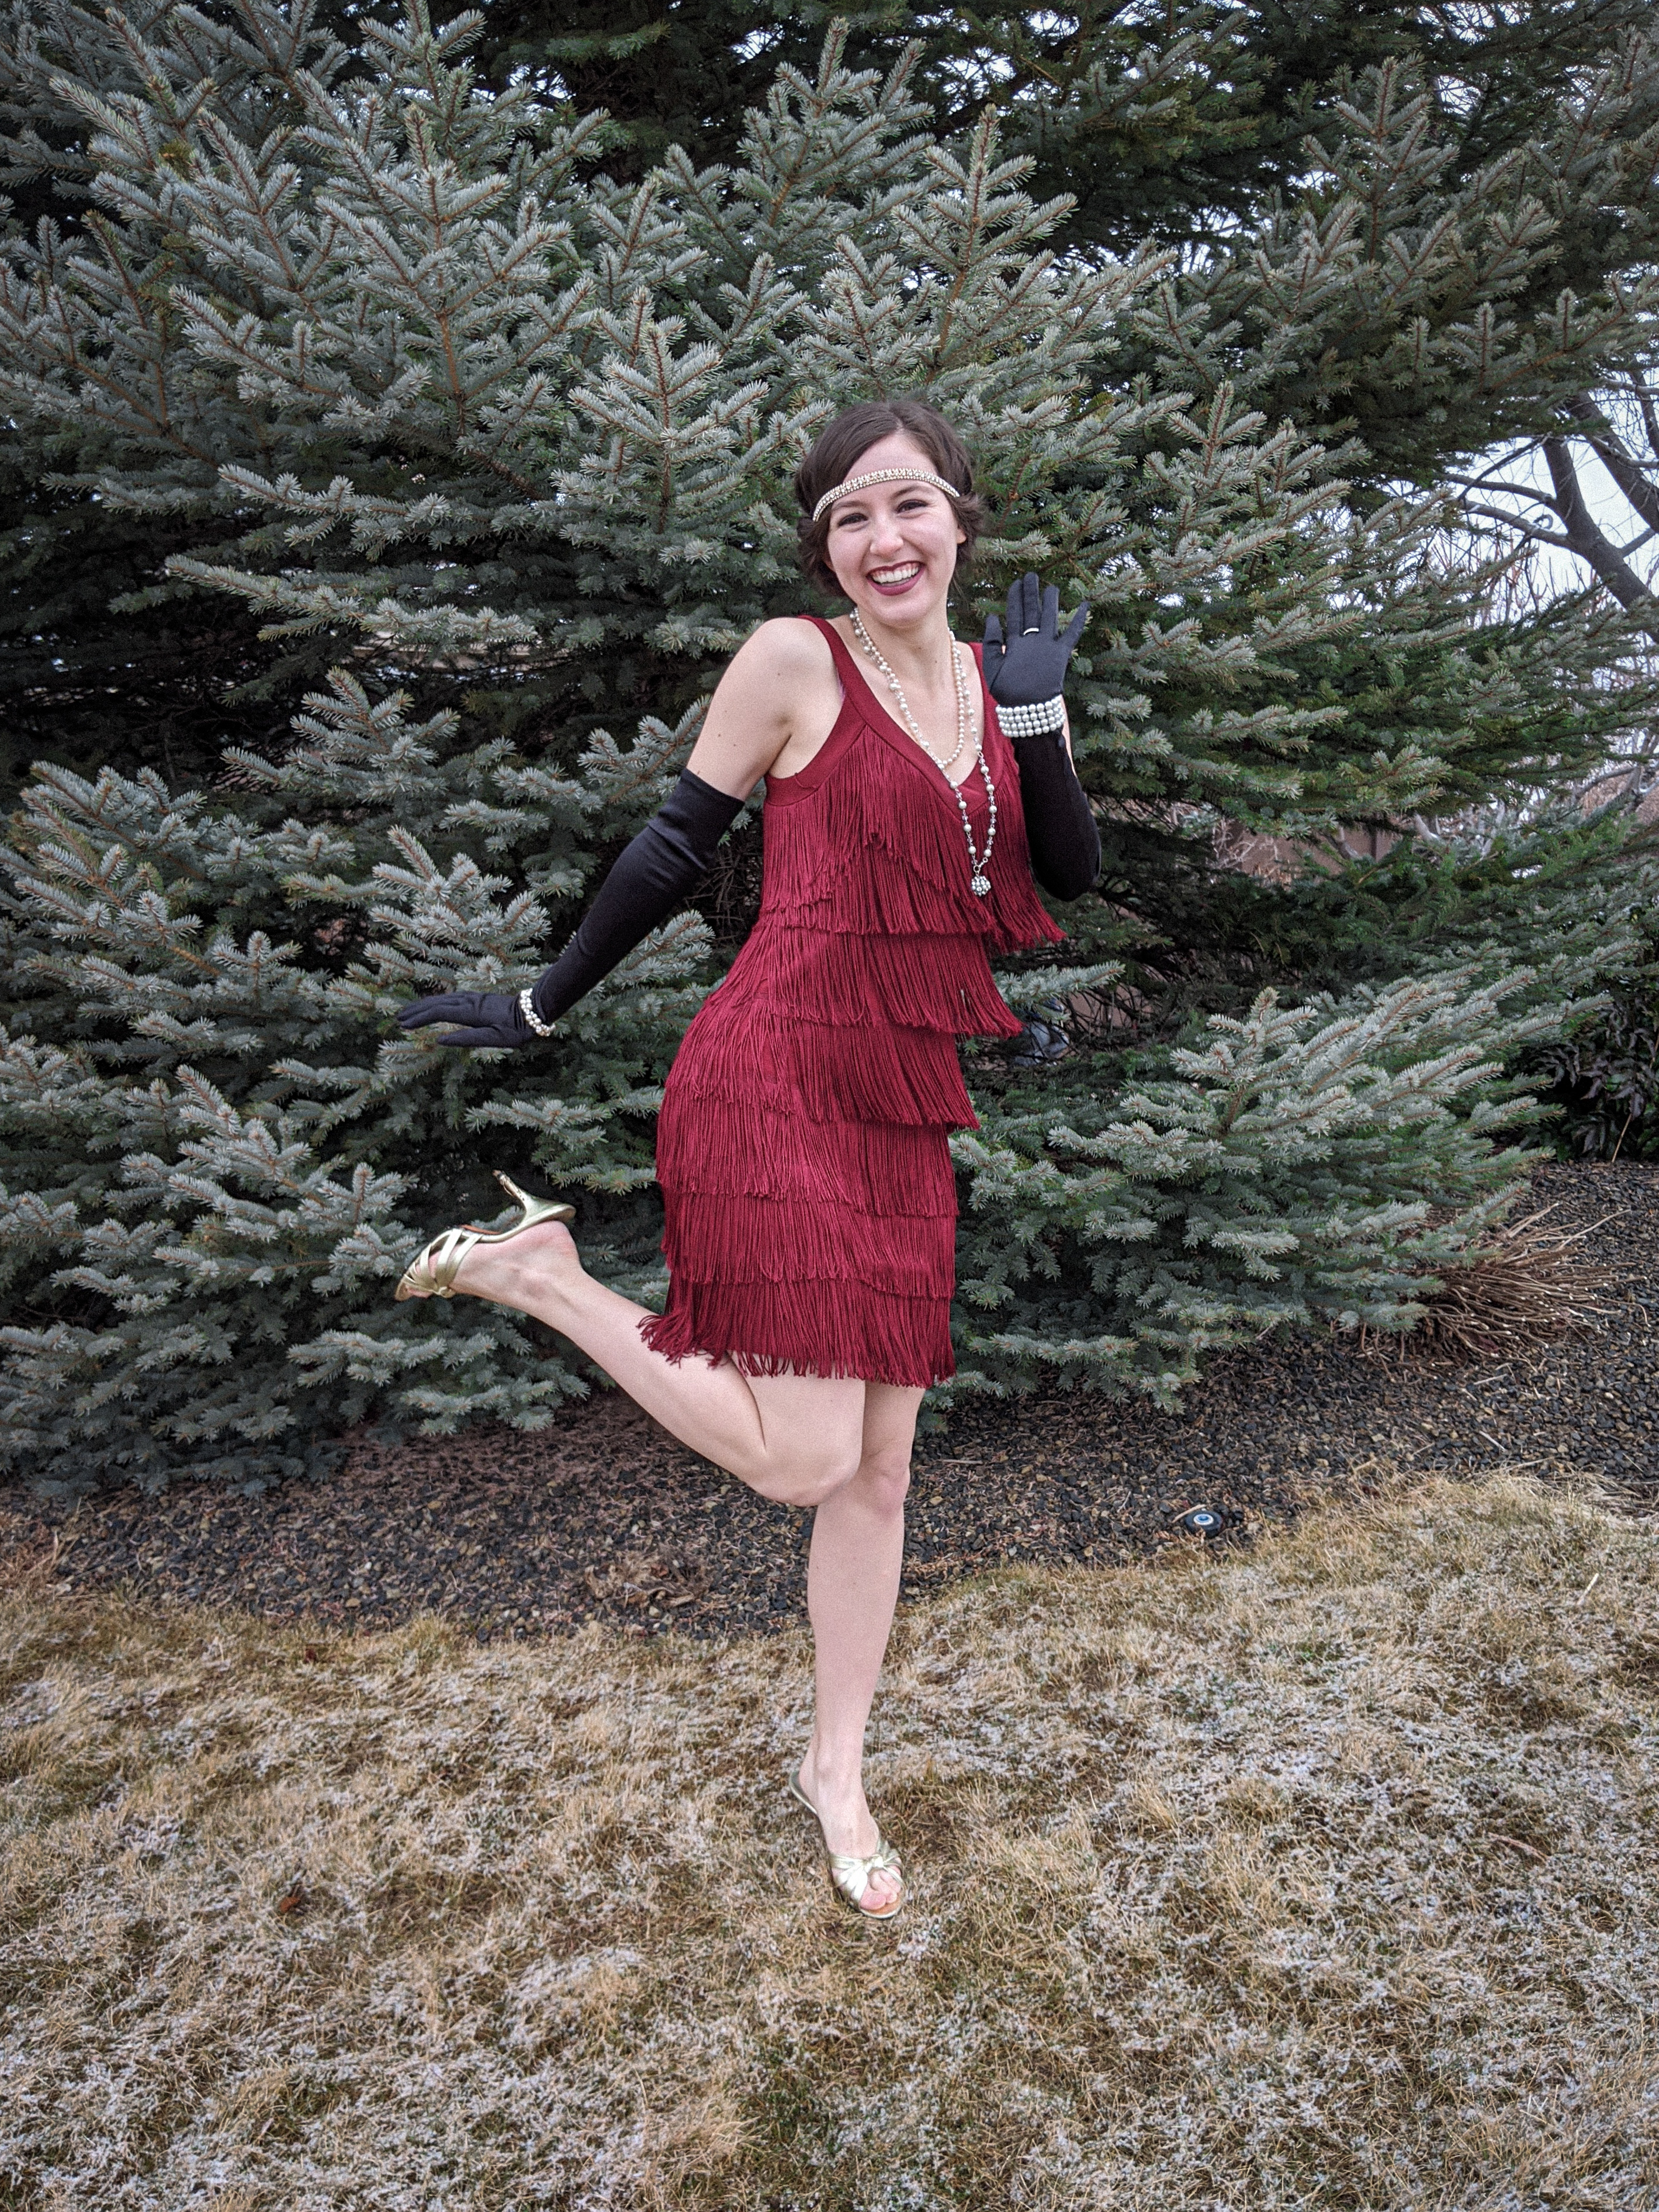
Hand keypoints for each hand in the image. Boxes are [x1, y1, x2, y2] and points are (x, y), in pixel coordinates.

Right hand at [395, 989, 533, 1049]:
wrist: (533, 1010)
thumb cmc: (516, 1030)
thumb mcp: (494, 1040)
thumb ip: (466, 1039)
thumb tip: (439, 1040)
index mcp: (470, 1012)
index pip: (437, 1013)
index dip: (419, 1019)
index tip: (403, 1025)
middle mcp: (468, 1001)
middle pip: (435, 1004)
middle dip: (416, 1011)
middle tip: (397, 1019)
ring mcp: (472, 998)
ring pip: (442, 1000)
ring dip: (424, 1006)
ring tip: (409, 1013)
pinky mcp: (477, 998)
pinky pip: (450, 999)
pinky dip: (436, 1003)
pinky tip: (432, 1006)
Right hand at [982, 572, 1086, 707]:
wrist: (1030, 709)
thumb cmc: (1008, 693)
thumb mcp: (992, 669)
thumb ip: (992, 642)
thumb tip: (991, 617)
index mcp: (1015, 644)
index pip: (1014, 615)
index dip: (1014, 599)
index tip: (1015, 584)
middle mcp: (1032, 640)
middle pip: (1031, 611)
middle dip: (1030, 592)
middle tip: (1031, 576)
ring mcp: (1048, 645)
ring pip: (1049, 616)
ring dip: (1050, 600)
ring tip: (1051, 586)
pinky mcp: (1062, 654)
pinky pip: (1072, 633)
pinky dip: (1079, 619)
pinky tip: (1085, 605)